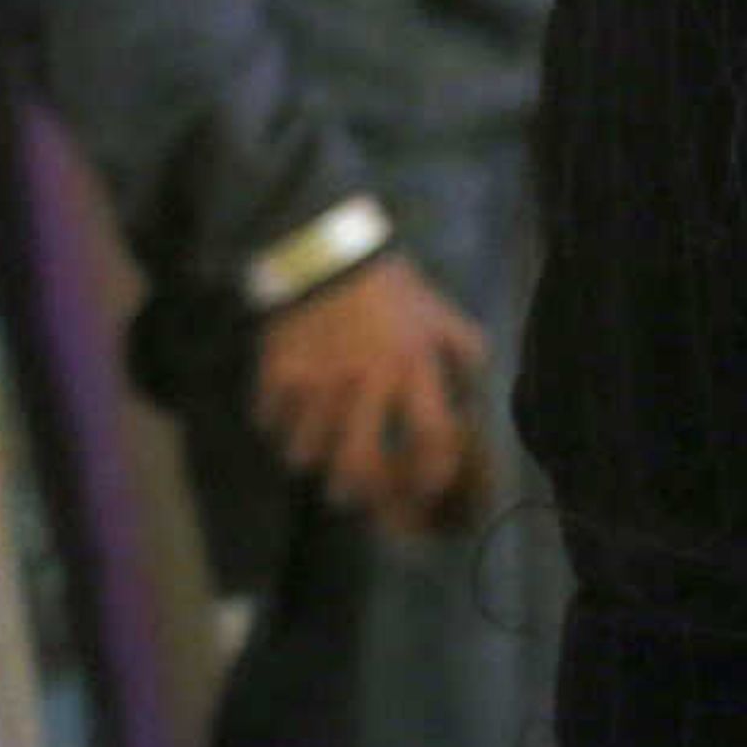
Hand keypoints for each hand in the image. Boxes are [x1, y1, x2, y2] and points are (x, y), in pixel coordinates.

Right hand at [252, 252, 491, 539]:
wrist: (329, 254)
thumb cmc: (391, 290)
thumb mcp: (439, 315)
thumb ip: (463, 352)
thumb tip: (475, 394)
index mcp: (413, 365)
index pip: (432, 436)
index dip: (433, 472)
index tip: (428, 486)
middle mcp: (365, 381)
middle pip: (357, 466)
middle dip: (359, 492)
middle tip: (358, 491)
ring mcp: (317, 382)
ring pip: (305, 454)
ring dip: (314, 456)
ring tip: (320, 444)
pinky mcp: (277, 376)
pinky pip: (271, 423)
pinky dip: (280, 425)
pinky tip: (291, 412)